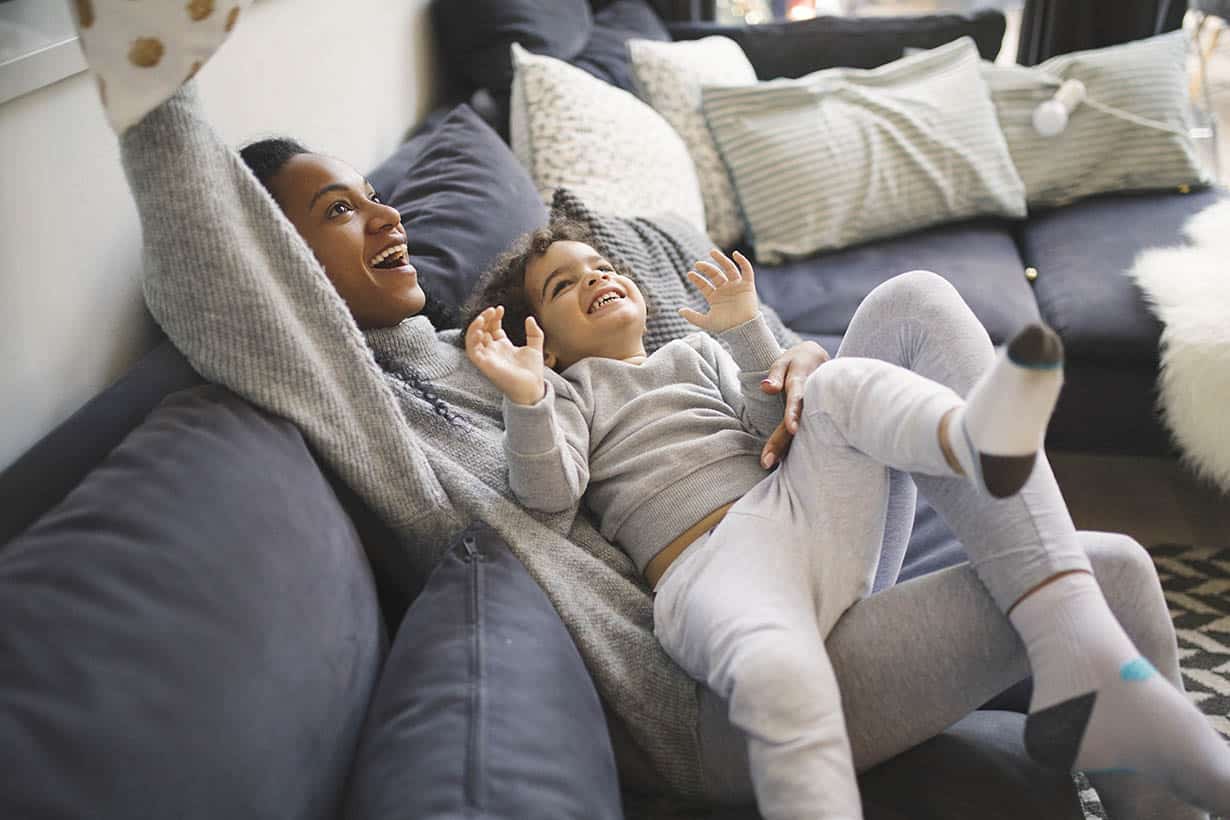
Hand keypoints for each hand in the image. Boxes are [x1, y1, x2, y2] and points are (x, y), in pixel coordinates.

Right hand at [465, 306, 545, 405]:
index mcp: (503, 346)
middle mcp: (493, 351)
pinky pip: (472, 350)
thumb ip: (534, 332)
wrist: (532, 387)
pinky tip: (480, 329)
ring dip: (476, 326)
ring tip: (484, 316)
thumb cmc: (532, 372)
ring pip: (473, 338)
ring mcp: (487, 357)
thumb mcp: (535, 347)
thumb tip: (530, 318)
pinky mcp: (484, 364)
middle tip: (492, 310)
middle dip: (485, 318)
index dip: (494, 317)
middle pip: (483, 330)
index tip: (500, 308)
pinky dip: (472, 338)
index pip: (492, 328)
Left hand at [679, 249, 759, 333]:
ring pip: (729, 269)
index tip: (689, 274)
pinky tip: (735, 254)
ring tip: (712, 252)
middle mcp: (725, 289)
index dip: (697, 279)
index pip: (704, 284)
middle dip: (706, 268)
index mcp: (715, 297)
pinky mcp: (747, 285)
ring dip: (721, 259)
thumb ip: (692, 317)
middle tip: (697, 264)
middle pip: (715, 274)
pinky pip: (746, 270)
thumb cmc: (725, 327)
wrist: (742, 330)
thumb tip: (679, 310)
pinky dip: (742, 262)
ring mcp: (736, 286)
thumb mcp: (706, 322)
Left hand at [759, 340, 830, 467]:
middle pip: (797, 423)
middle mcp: (812, 399)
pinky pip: (806, 433)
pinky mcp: (816, 417)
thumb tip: (766, 388)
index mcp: (803, 383)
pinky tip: (783, 464)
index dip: (794, 413)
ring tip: (770, 465)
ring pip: (803, 432)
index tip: (792, 429)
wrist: (818, 358)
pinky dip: (797, 447)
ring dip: (788, 450)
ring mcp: (817, 410)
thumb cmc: (796, 362)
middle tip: (767, 462)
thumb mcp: (784, 362)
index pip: (797, 399)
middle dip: (783, 442)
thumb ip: (775, 375)